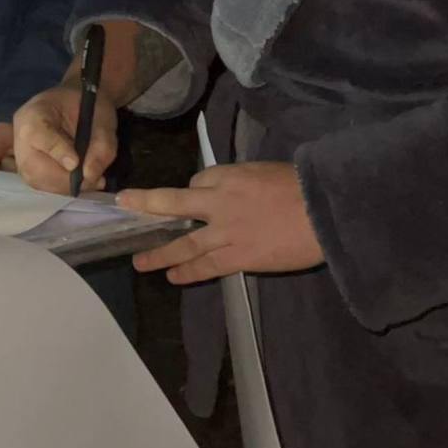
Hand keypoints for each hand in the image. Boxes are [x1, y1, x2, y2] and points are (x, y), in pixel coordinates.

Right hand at [13, 83, 116, 194]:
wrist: (79, 102)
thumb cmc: (89, 104)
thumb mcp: (103, 116)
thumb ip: (101, 143)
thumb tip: (90, 174)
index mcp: (35, 112)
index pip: (38, 134)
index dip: (57, 151)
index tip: (76, 163)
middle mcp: (20, 133)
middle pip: (31, 165)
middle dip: (63, 179)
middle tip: (91, 180)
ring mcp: (21, 152)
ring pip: (34, 179)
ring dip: (64, 187)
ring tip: (89, 182)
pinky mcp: (28, 166)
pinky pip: (40, 183)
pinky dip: (62, 187)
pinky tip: (80, 182)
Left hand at [117, 162, 323, 283]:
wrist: (322, 211)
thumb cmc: (300, 186)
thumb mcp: (264, 171)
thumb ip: (242, 182)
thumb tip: (231, 194)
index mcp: (229, 175)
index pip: (198, 181)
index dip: (195, 191)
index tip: (195, 198)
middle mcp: (220, 202)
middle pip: (175, 202)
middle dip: (147, 204)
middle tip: (125, 205)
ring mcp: (226, 232)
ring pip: (184, 244)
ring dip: (161, 253)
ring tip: (141, 262)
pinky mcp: (238, 257)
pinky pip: (206, 266)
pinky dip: (187, 272)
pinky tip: (173, 277)